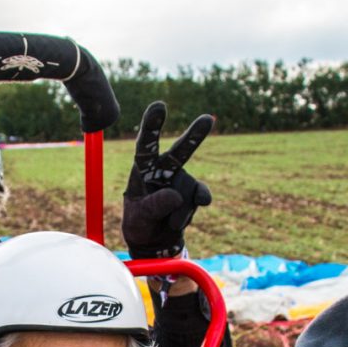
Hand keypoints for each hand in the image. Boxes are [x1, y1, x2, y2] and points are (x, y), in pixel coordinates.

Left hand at [122, 100, 213, 258]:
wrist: (155, 241)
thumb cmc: (139, 224)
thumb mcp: (139, 217)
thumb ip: (154, 206)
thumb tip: (176, 195)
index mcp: (143, 169)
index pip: (146, 145)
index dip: (152, 125)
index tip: (160, 105)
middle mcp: (164, 169)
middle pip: (181, 150)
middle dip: (195, 135)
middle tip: (208, 119)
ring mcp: (182, 179)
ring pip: (188, 189)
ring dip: (179, 211)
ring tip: (168, 222)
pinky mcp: (194, 192)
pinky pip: (201, 195)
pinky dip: (196, 206)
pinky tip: (199, 206)